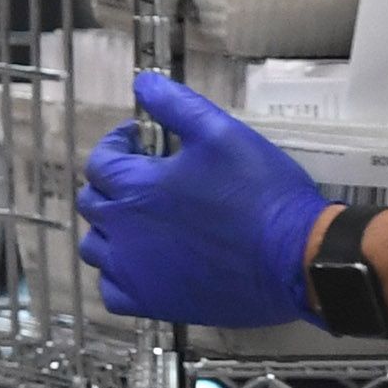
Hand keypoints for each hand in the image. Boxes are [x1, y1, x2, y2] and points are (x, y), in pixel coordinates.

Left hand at [78, 71, 334, 328]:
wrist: (293, 258)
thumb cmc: (260, 192)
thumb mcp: (222, 132)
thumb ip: (176, 105)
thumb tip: (142, 83)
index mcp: (136, 188)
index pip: (100, 161)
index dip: (117, 144)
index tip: (140, 140)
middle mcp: (123, 232)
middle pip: (93, 203)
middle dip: (112, 183)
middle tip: (146, 176)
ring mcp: (135, 273)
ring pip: (96, 248)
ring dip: (110, 228)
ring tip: (141, 219)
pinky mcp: (153, 303)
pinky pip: (112, 291)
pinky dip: (117, 275)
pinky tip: (141, 264)